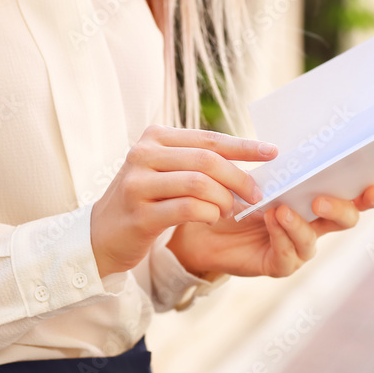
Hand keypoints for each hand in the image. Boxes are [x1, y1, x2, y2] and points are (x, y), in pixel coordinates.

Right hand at [90, 125, 278, 278]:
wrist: (101, 235)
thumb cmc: (144, 201)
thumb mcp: (164, 170)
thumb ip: (196, 161)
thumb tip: (248, 158)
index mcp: (154, 137)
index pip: (208, 138)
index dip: (243, 146)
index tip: (272, 152)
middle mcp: (143, 154)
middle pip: (206, 159)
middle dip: (239, 178)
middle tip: (257, 194)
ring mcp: (138, 184)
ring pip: (199, 183)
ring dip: (223, 199)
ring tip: (229, 210)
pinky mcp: (139, 214)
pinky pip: (187, 209)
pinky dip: (208, 214)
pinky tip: (212, 219)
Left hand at [166, 184, 373, 278]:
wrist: (203, 223)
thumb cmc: (234, 195)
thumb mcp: (260, 175)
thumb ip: (282, 167)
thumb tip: (299, 144)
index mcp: (316, 201)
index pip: (351, 198)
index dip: (366, 194)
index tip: (371, 183)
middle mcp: (314, 226)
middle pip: (345, 221)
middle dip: (340, 209)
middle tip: (321, 199)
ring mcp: (298, 248)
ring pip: (313, 240)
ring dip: (299, 224)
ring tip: (281, 209)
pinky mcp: (279, 264)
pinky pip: (288, 255)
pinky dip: (280, 236)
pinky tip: (270, 220)